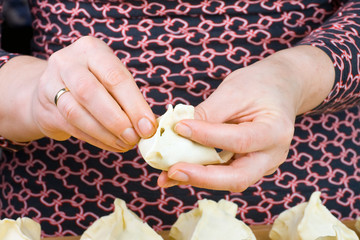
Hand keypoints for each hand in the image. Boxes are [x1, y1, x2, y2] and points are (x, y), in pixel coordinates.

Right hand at [0, 36, 155, 150]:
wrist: (52, 88)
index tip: (148, 127)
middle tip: (134, 138)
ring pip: (76, 112)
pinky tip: (111, 144)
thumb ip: (130, 98)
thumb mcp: (111, 80)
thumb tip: (151, 124)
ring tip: (125, 144)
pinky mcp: (44, 106)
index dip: (134, 104)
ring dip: (105, 133)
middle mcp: (68, 62)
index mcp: (92, 49)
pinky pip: (70, 126)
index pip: (115, 76)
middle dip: (116, 119)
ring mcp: (50, 83)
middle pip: (90, 91)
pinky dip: (95, 139)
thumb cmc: (94, 82)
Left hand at [158, 45, 333, 190]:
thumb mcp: (234, 91)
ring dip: (197, 178)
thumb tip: (177, 132)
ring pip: (229, 180)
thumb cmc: (258, 85)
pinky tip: (178, 170)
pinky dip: (201, 173)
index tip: (179, 128)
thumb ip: (209, 113)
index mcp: (276, 130)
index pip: (240, 140)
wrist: (278, 89)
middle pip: (238, 177)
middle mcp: (272, 155)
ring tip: (167, 174)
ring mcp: (262, 164)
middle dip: (202, 177)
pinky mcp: (248, 166)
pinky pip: (224, 174)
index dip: (207, 137)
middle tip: (172, 171)